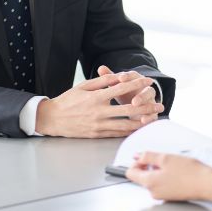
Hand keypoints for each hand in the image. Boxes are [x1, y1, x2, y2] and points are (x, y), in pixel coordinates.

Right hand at [35, 73, 163, 137]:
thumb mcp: (83, 86)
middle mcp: (99, 112)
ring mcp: (98, 125)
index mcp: (96, 97)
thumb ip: (102, 81)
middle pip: (128, 109)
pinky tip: (139, 129)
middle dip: (146, 106)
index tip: (149, 80)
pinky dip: (129, 131)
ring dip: (142, 121)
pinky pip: (116, 133)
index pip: (122, 88)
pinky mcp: (97, 134)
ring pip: (125, 124)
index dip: (137, 83)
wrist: (52, 119)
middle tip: (160, 104)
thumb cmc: (68, 100)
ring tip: (154, 118)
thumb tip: (119, 76)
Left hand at [126, 152, 211, 201]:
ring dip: (158, 170)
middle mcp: (153, 192)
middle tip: (163, 160)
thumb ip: (147, 156)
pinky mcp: (170, 195)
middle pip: (141, 176)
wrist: (206, 184)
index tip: (146, 157)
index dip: (136, 162)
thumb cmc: (189, 172)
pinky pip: (161, 184)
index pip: (130, 172)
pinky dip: (165, 176)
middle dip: (149, 166)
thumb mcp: (165, 158)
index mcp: (149, 182)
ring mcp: (161, 195)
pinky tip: (176, 172)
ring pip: (152, 179)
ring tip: (172, 166)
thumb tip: (136, 156)